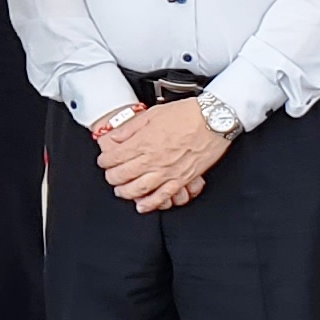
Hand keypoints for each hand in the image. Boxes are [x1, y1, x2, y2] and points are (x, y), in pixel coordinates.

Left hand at [94, 99, 229, 211]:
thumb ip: (131, 128)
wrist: (214, 120)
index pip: (114, 158)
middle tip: (110, 176)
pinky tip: (143, 206)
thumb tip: (115, 137)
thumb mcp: (152, 114)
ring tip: (121, 191)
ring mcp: (168, 171)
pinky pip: (163, 196)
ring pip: (139, 189)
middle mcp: (153, 159)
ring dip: (126, 192)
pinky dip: (151, 203)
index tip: (104, 161)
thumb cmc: (187, 114)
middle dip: (112, 177)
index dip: (105, 161)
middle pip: (122, 175)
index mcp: (143, 142)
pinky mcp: (182, 179)